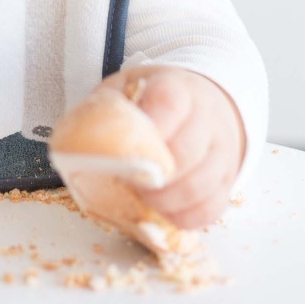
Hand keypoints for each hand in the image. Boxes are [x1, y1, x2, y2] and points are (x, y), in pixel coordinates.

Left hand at [101, 65, 245, 228]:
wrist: (203, 103)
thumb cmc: (154, 100)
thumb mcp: (126, 87)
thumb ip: (106, 106)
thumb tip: (78, 138)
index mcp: (177, 88)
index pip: (169, 101)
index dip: (150, 126)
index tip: (129, 147)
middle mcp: (206, 119)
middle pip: (187, 152)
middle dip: (154, 175)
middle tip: (130, 183)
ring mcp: (221, 152)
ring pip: (202, 185)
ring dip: (167, 201)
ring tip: (144, 200)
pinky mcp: (226, 182)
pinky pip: (211, 208)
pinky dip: (185, 217)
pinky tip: (164, 212)